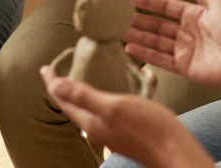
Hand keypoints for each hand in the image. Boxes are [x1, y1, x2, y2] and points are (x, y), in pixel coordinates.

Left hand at [40, 65, 213, 167]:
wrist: (176, 153)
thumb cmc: (147, 129)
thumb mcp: (113, 106)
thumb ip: (84, 96)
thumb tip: (55, 85)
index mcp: (92, 121)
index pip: (64, 100)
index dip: (53, 82)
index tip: (45, 67)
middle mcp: (100, 127)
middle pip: (75, 105)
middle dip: (65, 88)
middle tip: (59, 72)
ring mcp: (115, 130)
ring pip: (93, 107)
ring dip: (86, 91)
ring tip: (85, 77)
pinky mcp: (130, 130)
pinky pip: (115, 108)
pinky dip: (112, 94)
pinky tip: (128, 85)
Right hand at [123, 0, 220, 91]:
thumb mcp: (216, 2)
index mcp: (194, 15)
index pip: (166, 7)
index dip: (149, 3)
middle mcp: (187, 32)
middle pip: (157, 25)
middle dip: (138, 21)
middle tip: (117, 16)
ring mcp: (185, 50)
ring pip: (155, 42)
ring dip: (137, 37)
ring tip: (117, 32)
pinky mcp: (184, 67)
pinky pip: (161, 59)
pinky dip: (145, 54)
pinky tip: (130, 48)